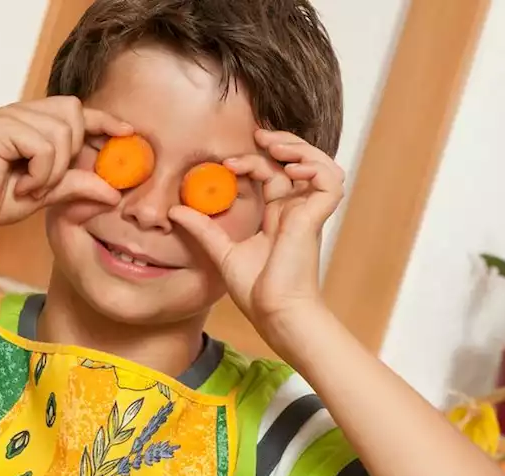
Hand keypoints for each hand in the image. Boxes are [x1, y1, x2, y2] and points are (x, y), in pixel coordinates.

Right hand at [0, 96, 131, 232]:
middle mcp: (23, 112)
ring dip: (54, 170)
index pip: (77, 111)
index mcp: (34, 122)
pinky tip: (23, 186)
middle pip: (75, 114)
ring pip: (62, 133)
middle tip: (49, 181)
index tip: (128, 132)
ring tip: (32, 187)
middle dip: (72, 153)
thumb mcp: (47, 194)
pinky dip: (41, 172)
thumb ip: (77, 186)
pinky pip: (44, 146)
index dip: (105, 119)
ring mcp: (12, 116)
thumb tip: (115, 193)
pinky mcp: (3, 127)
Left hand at [169, 129, 345, 336]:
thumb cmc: (256, 289)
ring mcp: (308, 213)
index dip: (255, 160)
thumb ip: (202, 229)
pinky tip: (290, 168)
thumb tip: (174, 211)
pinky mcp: (315, 218)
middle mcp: (295, 210)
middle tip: (257, 135)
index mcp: (277, 216)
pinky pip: (330, 181)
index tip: (227, 162)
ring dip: (299, 149)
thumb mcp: (221, 251)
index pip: (273, 175)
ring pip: (319, 165)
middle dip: (281, 143)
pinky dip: (315, 167)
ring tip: (274, 145)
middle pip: (297, 162)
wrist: (275, 312)